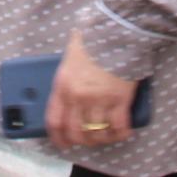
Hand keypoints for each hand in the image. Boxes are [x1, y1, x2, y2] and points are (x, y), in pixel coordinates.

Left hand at [45, 31, 135, 148]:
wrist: (114, 32)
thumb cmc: (91, 41)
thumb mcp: (69, 60)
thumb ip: (66, 81)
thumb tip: (66, 97)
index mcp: (62, 86)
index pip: (54, 121)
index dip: (58, 138)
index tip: (63, 143)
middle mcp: (78, 97)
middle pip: (76, 132)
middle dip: (82, 141)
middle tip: (89, 140)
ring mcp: (99, 100)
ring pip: (97, 133)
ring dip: (102, 138)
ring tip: (106, 134)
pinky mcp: (119, 100)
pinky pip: (119, 127)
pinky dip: (120, 133)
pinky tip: (122, 132)